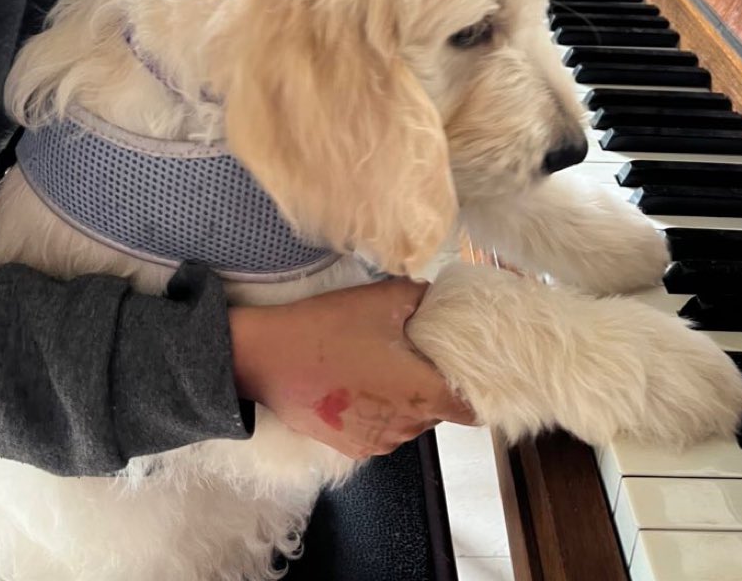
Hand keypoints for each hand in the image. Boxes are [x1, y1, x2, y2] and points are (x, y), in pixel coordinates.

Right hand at [228, 278, 475, 458]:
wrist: (264, 359)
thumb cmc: (324, 330)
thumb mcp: (377, 300)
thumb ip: (418, 296)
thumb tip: (435, 295)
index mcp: (421, 393)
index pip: (472, 410)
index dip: (477, 391)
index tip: (471, 371)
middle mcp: (405, 426)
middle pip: (438, 411)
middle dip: (432, 384)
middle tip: (414, 351)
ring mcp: (376, 441)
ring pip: (409, 421)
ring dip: (404, 398)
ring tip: (381, 363)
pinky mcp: (350, 447)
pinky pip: (381, 430)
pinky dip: (378, 411)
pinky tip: (358, 382)